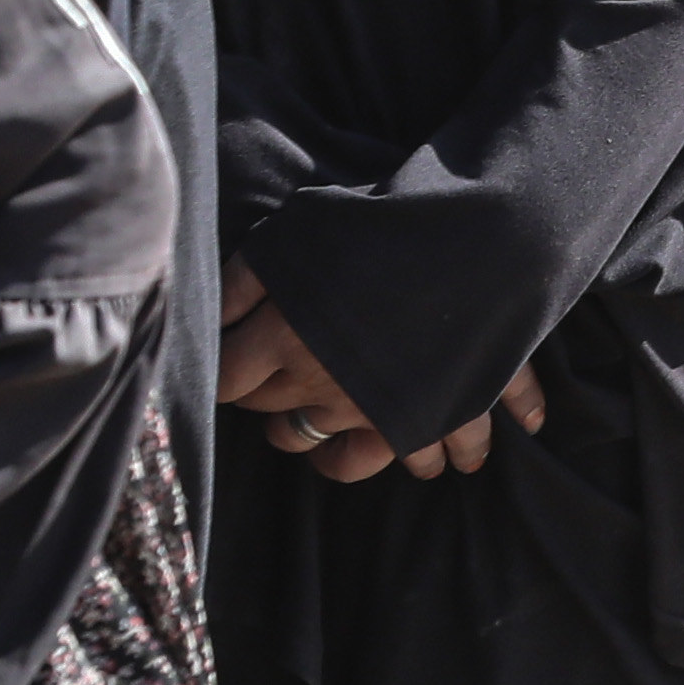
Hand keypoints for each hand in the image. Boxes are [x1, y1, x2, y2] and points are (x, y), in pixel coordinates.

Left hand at [221, 261, 547, 482]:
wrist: (476, 237)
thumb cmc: (379, 224)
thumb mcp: (296, 233)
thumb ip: (244, 276)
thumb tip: (207, 316)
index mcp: (284, 339)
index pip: (227, 381)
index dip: (222, 372)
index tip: (232, 358)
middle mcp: (324, 385)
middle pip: (274, 415)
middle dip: (266, 399)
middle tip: (273, 377)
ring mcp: (375, 408)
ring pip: (332, 451)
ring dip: (321, 443)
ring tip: (328, 426)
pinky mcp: (428, 414)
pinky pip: (408, 456)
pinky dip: (419, 460)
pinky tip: (425, 458)